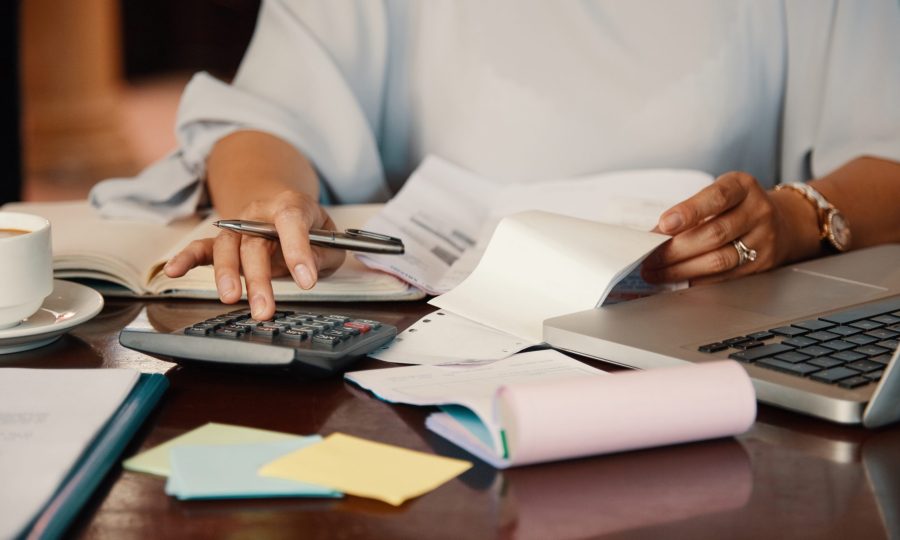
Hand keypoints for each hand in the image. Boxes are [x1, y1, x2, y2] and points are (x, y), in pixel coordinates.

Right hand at [163, 190, 345, 319]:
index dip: (298, 250)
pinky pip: (201, 248)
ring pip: (227, 248)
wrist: (286, 209)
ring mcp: (238, 227)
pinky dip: (186, 258)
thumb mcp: (330, 240)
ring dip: (227, 275)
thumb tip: (307, 270)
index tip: (306, 281)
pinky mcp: (223, 241)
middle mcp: (259, 214)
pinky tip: (173, 270)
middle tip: (264, 308)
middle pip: (254, 242)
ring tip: (231, 299)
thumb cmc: (311, 228)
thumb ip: (323, 254)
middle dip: (259, 278)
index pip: (292, 222)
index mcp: (291, 205)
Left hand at [641, 171, 799, 285]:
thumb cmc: (738, 206)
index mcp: (743, 186)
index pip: (717, 197)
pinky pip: (724, 276)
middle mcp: (757, 211)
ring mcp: (763, 239)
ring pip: (719, 260)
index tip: (664, 223)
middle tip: (649, 258)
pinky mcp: (761, 264)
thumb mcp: (718, 195)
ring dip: (682, 269)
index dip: (689, 211)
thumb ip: (689, 211)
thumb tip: (654, 236)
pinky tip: (678, 279)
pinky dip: (697, 279)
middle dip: (676, 249)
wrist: (783, 222)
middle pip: (714, 233)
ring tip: (656, 272)